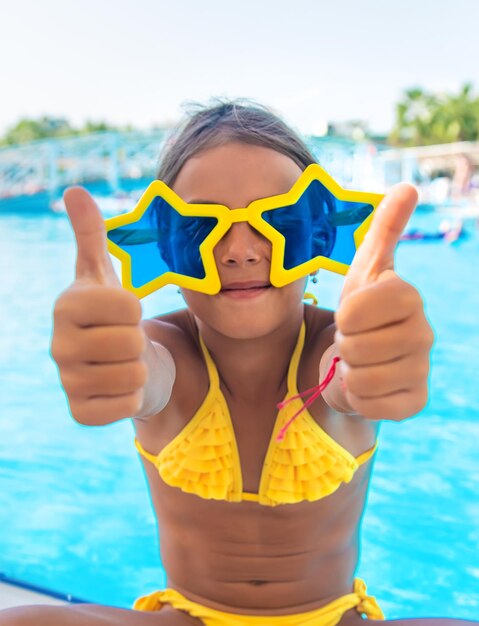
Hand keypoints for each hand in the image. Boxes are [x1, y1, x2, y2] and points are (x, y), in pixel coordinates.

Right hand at [50, 187, 147, 423]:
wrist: (114, 361)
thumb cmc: (111, 314)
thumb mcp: (102, 274)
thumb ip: (91, 233)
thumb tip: (74, 190)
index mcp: (65, 306)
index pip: (128, 307)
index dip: (136, 310)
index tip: (121, 312)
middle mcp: (57, 345)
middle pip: (132, 341)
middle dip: (138, 341)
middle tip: (123, 340)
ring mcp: (66, 382)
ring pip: (133, 373)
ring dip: (138, 367)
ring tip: (122, 361)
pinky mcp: (80, 413)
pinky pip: (128, 405)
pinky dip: (132, 396)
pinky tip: (117, 386)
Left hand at [333, 184, 433, 420]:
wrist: (358, 359)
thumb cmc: (359, 312)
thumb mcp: (365, 269)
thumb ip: (384, 229)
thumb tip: (409, 186)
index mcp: (408, 297)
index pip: (356, 309)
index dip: (344, 315)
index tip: (350, 314)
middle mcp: (424, 333)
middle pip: (356, 345)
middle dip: (344, 344)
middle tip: (354, 340)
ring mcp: (422, 369)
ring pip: (361, 377)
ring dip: (349, 370)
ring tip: (360, 360)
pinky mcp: (416, 401)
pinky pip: (371, 404)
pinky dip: (357, 396)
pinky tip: (369, 384)